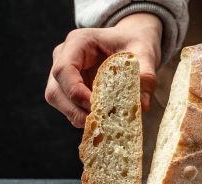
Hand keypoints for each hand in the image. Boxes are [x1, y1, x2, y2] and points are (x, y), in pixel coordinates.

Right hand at [45, 13, 161, 126]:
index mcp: (78, 42)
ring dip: (77, 116)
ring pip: (58, 101)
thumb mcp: (145, 53)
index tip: (95, 106)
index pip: (64, 69)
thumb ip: (145, 75)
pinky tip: (102, 121)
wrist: (132, 44)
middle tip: (98, 121)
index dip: (75, 92)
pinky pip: (69, 107)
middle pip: (55, 90)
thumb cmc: (135, 44)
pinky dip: (82, 117)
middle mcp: (64, 57)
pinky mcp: (69, 89)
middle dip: (74, 110)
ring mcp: (64, 74)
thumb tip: (141, 105)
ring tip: (102, 123)